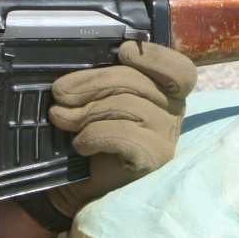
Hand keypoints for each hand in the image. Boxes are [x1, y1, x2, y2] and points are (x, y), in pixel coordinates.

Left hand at [41, 41, 196, 223]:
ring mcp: (166, 138)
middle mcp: (174, 113)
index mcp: (165, 92)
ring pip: (126, 106)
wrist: (80, 185)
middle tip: (60, 92)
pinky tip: (80, 144)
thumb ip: (105, 78)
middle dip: (92, 82)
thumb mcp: (99, 98)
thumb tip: (86, 56)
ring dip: (85, 110)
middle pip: (138, 82)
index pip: (178, 70)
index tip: (122, 52)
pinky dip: (94, 135)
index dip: (154, 57)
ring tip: (60, 117)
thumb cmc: (92, 136)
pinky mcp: (153, 160)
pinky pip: (123, 135)